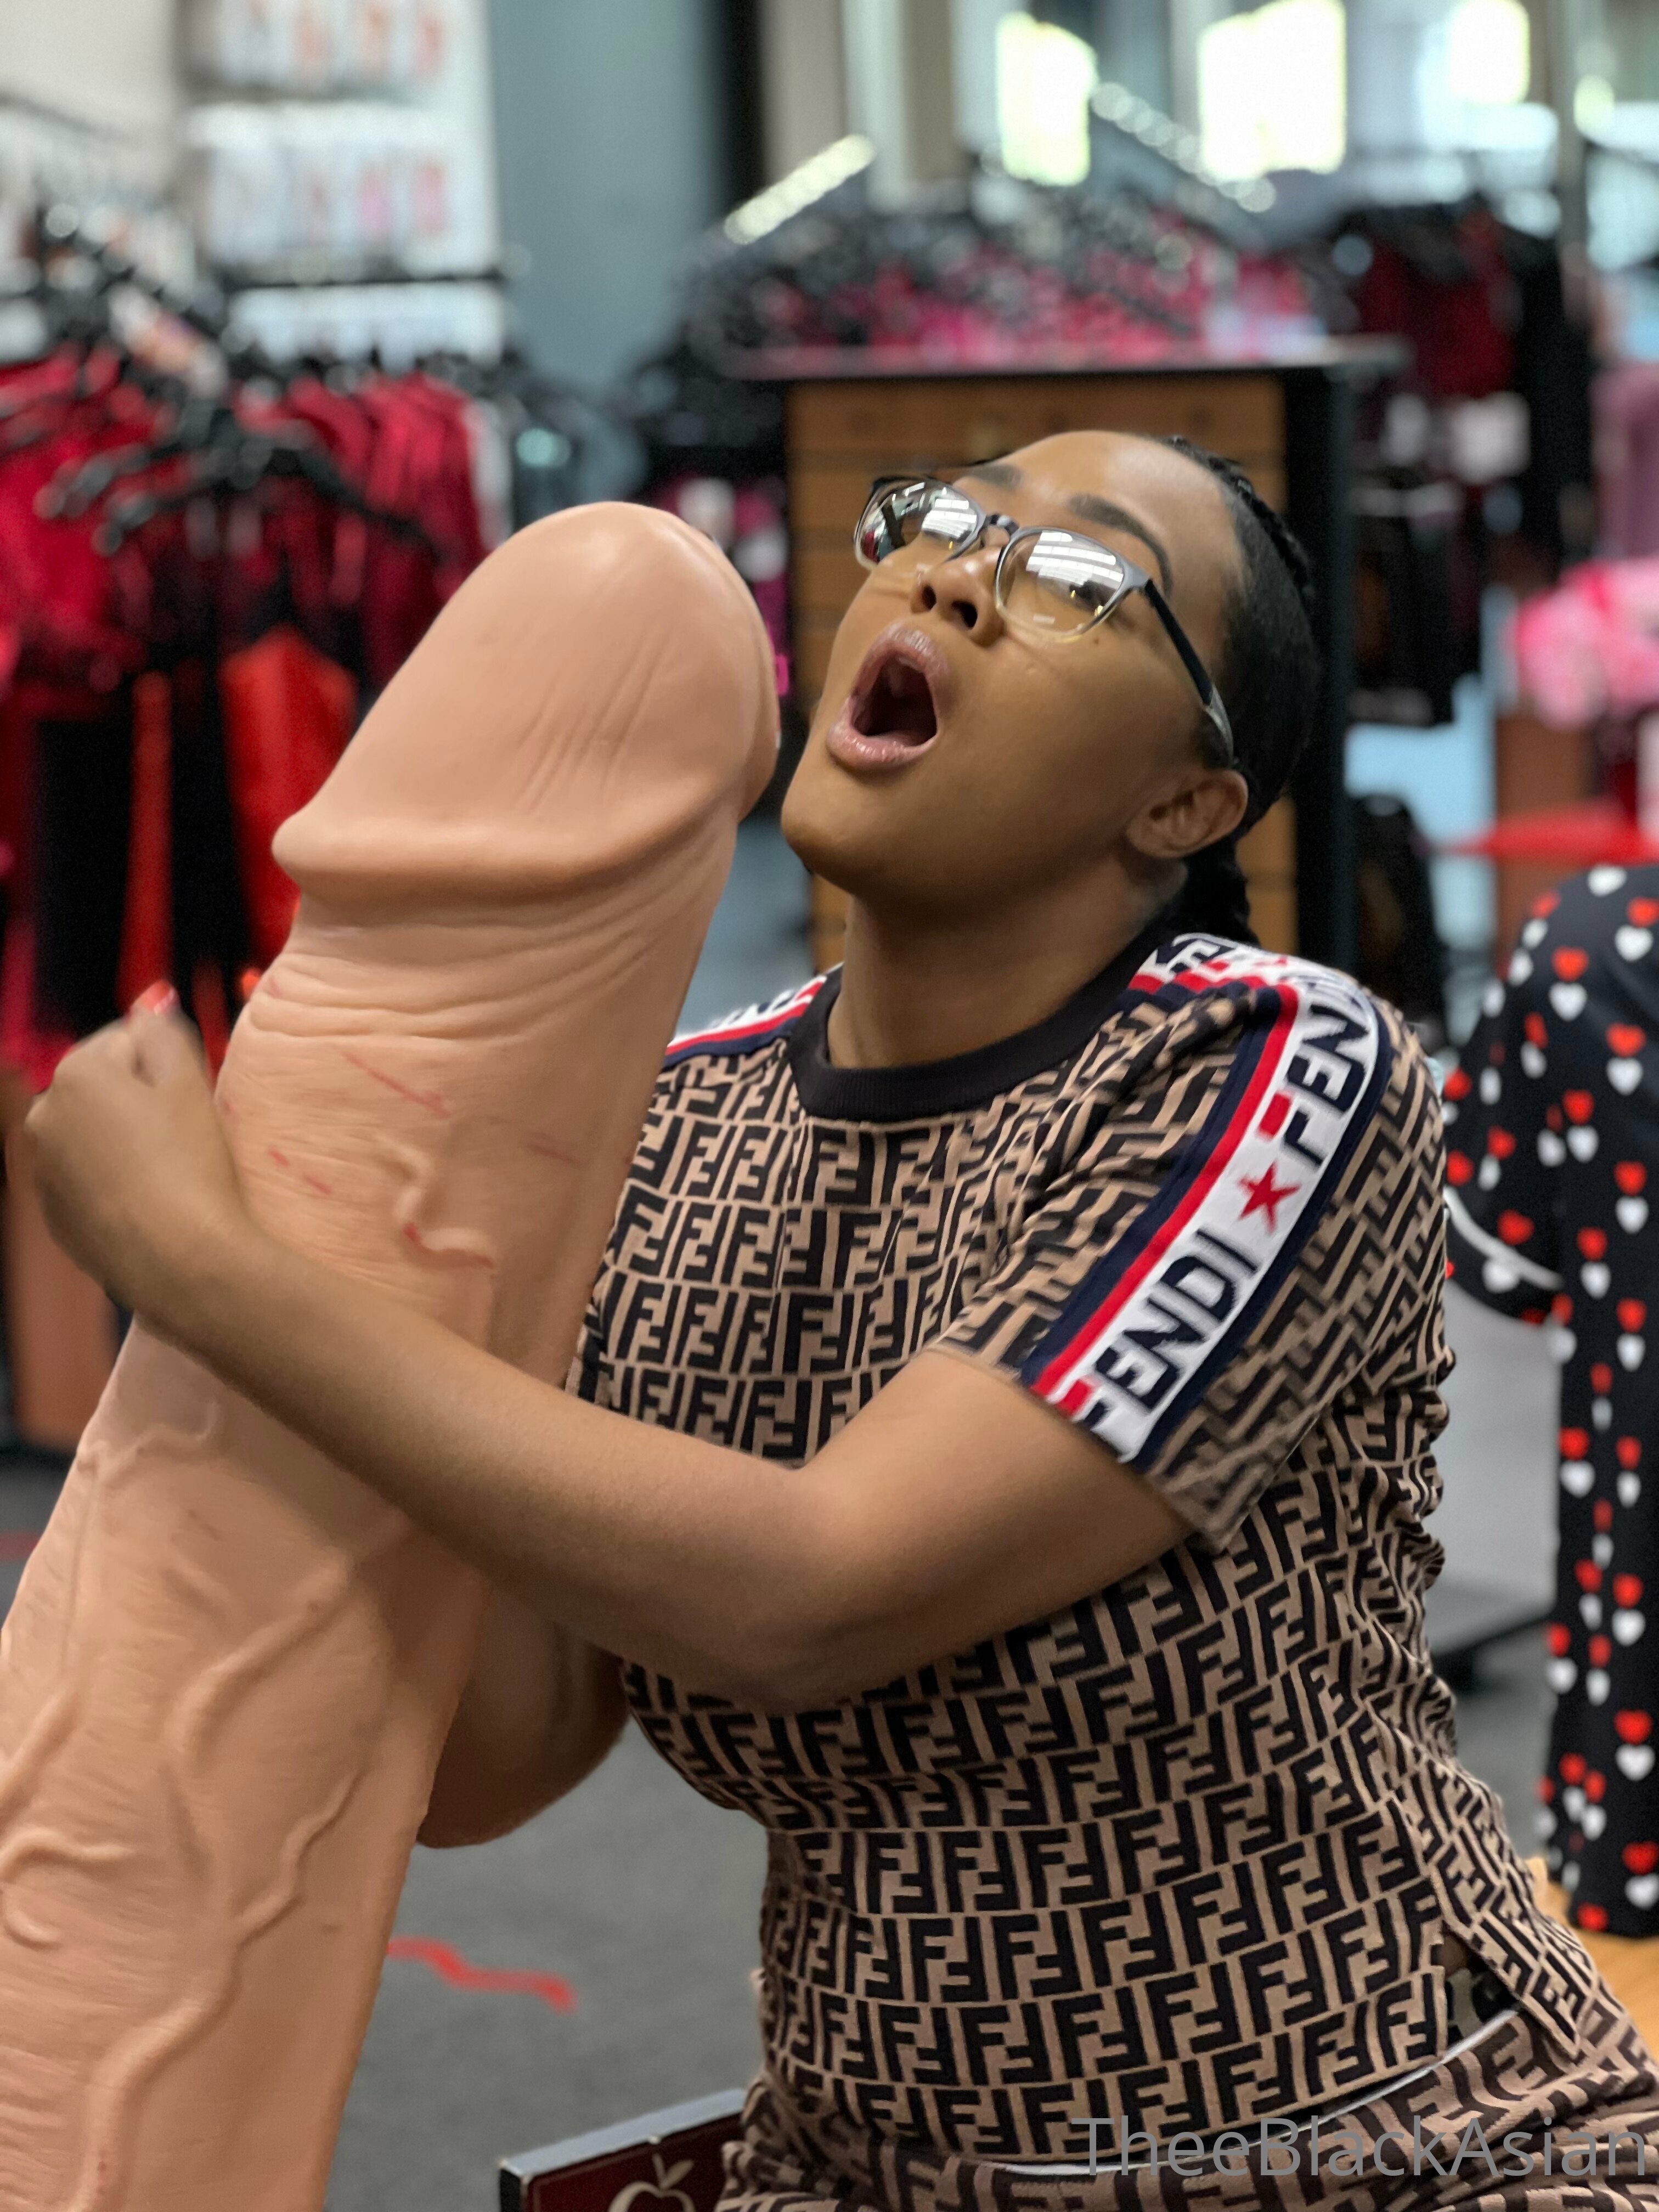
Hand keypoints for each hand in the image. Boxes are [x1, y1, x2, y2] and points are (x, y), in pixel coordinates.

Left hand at [19, 997, 250, 1326]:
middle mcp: (43, 1116)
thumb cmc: (190, 1164)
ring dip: (126, 1140)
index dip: (170, 1065)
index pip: (129, 1040)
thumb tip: (150, 1001)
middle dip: (140, 1100)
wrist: (181, 1262)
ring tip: (170, 1171)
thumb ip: (165, 1029)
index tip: (194, 1098)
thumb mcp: (189, 1081)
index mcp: (75, 1073)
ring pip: (95, 1135)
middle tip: (186, 1134)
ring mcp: (43, 1171)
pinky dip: (115, 1182)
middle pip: (105, 1087)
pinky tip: (151, 1201)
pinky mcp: (55, 1216)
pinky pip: (89, 1180)